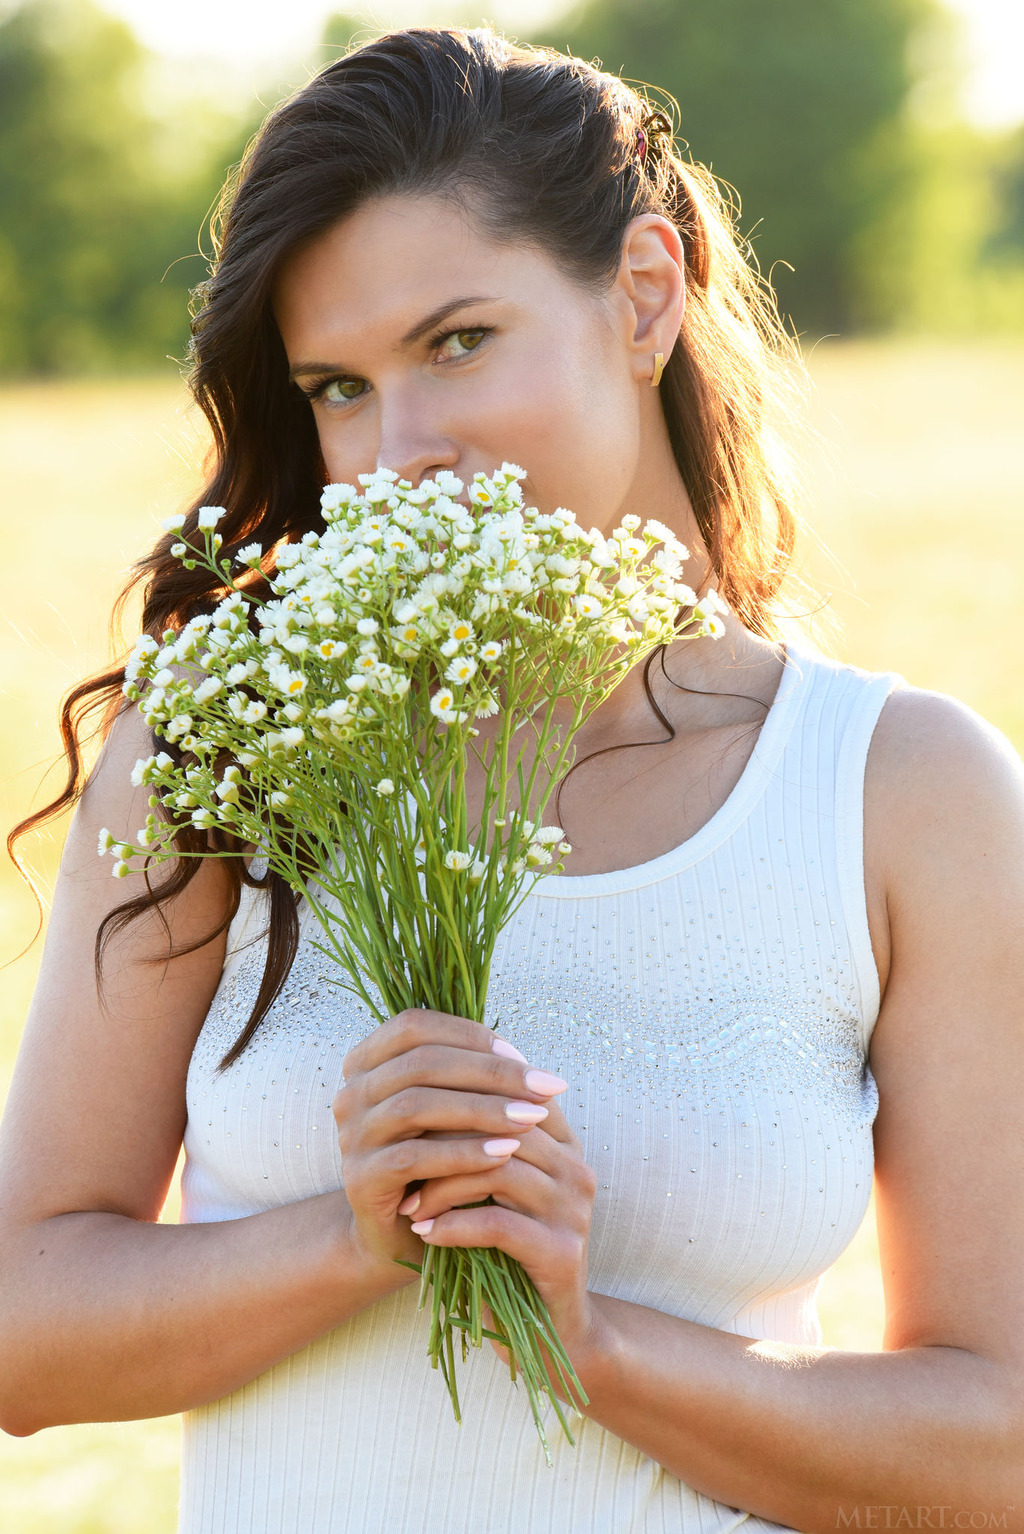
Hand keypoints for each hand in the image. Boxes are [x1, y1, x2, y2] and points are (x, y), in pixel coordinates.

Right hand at [331, 1008, 574, 1283]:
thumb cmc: (435, 1160)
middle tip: (543, 1088)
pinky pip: (413, 1158)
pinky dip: (463, 1153)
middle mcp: (351, 1092)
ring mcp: (350, 1135)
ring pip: (416, 1105)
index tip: (523, 1055)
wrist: (399, 1232)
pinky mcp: (360, 1178)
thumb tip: (524, 1059)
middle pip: (421, 1063)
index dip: (470, 1036)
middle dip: (490, 1073)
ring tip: (530, 1119)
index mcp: (366, 1062)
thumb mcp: (451, 1111)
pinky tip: (504, 1154)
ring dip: (482, 1109)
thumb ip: (471, 1078)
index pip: (416, 1028)